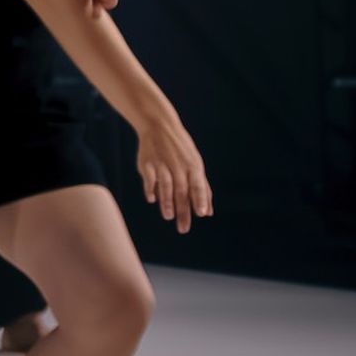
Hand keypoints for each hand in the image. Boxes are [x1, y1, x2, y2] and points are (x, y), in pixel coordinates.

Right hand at [135, 112, 211, 233]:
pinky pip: (149, 178)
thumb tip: (208, 213)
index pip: (198, 185)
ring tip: (168, 216)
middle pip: (182, 191)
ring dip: (167, 202)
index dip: (200, 199)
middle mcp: (178, 166)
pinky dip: (150, 189)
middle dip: (183, 210)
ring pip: (166, 186)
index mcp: (193, 166)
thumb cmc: (181, 150)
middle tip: (183, 229)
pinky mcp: (147, 163)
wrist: (159, 126)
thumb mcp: (195, 165)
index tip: (202, 214)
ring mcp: (162, 164)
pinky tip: (151, 199)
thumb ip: (202, 188)